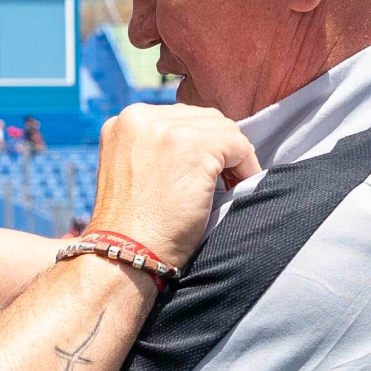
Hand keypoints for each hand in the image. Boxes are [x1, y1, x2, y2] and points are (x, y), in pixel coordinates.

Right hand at [89, 104, 259, 268]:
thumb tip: (203, 145)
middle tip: (224, 180)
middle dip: (218, 147)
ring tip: (230, 186)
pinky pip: (239, 146)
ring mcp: (168, 129)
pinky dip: (246, 167)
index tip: (206, 171)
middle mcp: (141, 117)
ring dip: (232, 156)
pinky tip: (238, 188)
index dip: (200, 144)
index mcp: (125, 120)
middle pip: (203, 118)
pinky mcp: (195, 147)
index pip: (179, 117)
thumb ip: (157, 148)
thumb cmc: (132, 226)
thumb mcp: (134, 171)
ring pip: (224, 129)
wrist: (125, 253)